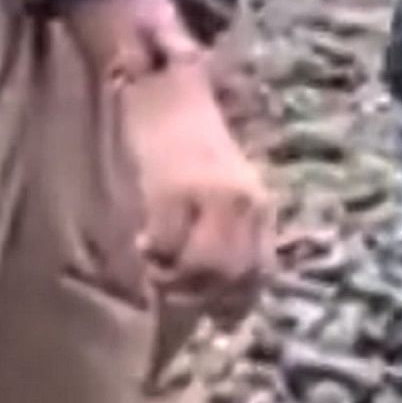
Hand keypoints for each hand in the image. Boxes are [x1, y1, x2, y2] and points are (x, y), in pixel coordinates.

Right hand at [124, 61, 275, 315]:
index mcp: (259, 205)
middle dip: (202, 297)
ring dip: (175, 280)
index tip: (215, 317)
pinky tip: (142, 243)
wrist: (167, 84)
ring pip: (200, 269)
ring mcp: (211, 198)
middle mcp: (244, 204)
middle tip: (173, 293)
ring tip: (154, 269)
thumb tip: (218, 289)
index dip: (237, 303)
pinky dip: (153, 254)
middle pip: (232, 278)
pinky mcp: (175, 191)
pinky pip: (166, 245)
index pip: (259, 272)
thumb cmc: (189, 137)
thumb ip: (227, 229)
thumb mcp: (223, 184)